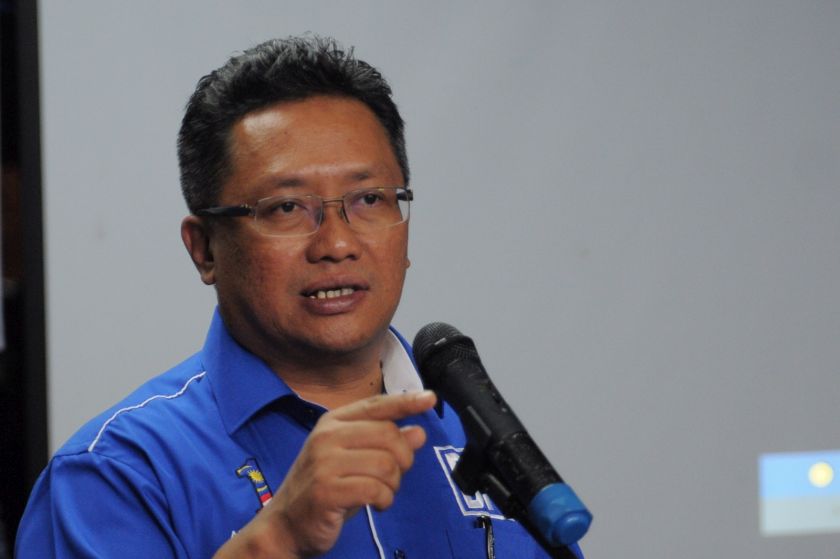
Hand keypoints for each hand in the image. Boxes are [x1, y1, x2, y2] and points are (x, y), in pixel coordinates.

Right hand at [213, 390, 436, 558]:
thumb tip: (418, 432)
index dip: (406, 401)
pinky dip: (384, 499)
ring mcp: (324, 462)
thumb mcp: (357, 460)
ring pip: (386, 464)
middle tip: (394, 476)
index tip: (430, 399)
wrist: (286, 524)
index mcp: (334, 422)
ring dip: (393, 484)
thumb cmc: (326, 488)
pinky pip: (375, 489)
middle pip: (389, 435)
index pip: (377, 405)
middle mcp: (327, 436)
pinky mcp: (326, 490)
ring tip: (381, 492)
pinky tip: (376, 504)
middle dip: (403, 459)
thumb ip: (385, 445)